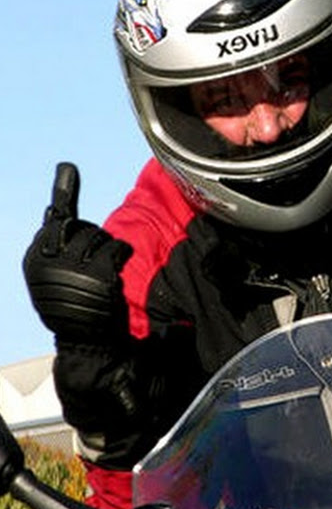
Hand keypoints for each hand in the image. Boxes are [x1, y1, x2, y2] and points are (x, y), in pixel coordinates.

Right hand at [23, 162, 131, 342]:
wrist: (85, 341)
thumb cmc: (73, 295)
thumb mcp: (56, 258)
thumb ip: (60, 216)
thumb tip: (66, 167)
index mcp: (34, 257)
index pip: (60, 220)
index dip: (74, 229)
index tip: (72, 209)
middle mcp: (48, 262)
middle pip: (83, 227)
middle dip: (93, 242)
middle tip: (90, 267)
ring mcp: (72, 269)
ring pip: (102, 236)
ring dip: (108, 252)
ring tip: (101, 274)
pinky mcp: (97, 275)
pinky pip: (117, 248)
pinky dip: (121, 257)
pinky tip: (115, 275)